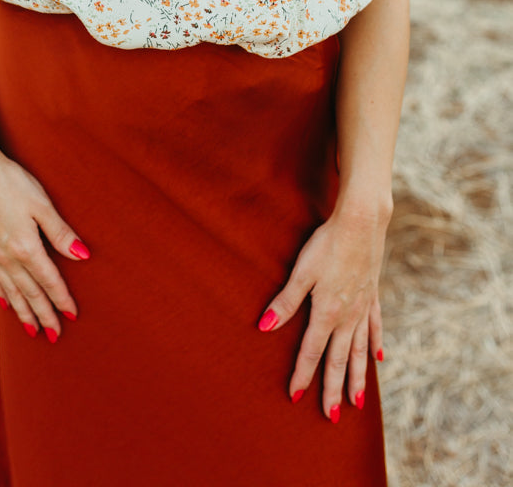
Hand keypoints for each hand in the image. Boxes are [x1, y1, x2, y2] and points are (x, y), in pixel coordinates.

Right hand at [0, 131, 89, 341]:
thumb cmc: (12, 182)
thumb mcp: (43, 205)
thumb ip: (61, 233)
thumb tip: (83, 256)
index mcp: (26, 248)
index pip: (49, 282)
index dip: (62, 300)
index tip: (73, 317)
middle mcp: (8, 257)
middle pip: (30, 293)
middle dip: (44, 315)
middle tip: (55, 335)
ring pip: (11, 291)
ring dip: (24, 312)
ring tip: (33, 330)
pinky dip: (3, 295)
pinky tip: (6, 304)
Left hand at [257, 205, 389, 420]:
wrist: (362, 223)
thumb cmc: (327, 245)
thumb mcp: (301, 272)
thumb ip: (285, 303)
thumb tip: (263, 328)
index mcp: (327, 313)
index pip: (312, 353)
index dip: (302, 376)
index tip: (295, 398)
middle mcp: (348, 317)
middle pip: (339, 360)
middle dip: (333, 390)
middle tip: (331, 418)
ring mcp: (363, 308)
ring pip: (360, 351)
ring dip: (357, 378)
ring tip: (357, 404)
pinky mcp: (373, 296)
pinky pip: (375, 328)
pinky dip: (375, 345)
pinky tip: (378, 360)